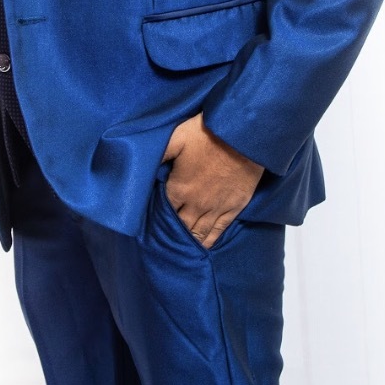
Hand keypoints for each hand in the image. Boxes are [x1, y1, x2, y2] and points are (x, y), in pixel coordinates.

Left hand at [161, 111, 262, 249]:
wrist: (243, 135)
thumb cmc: (207, 132)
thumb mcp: (176, 137)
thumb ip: (159, 154)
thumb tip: (141, 165)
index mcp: (178, 188)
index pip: (162, 211)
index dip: (155, 217)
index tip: (149, 223)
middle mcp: (195, 204)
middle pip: (179, 227)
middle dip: (170, 235)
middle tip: (162, 243)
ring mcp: (216, 208)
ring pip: (198, 233)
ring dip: (188, 242)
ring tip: (180, 251)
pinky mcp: (234, 207)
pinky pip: (219, 231)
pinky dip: (209, 241)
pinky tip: (202, 248)